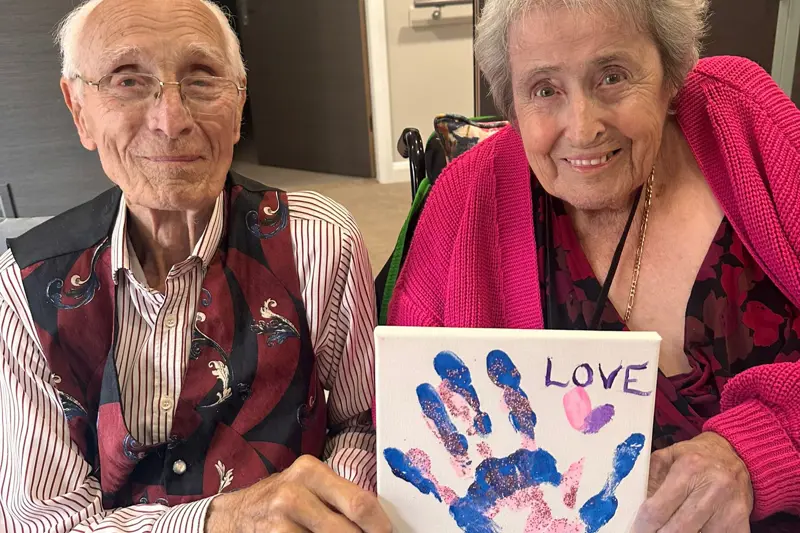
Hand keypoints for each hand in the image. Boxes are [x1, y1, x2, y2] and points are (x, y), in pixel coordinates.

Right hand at [206, 455, 391, 532]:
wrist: (237, 516)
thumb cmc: (281, 500)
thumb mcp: (308, 485)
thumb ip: (339, 495)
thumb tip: (377, 517)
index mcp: (310, 471)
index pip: (358, 502)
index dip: (378, 524)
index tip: (385, 531)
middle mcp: (294, 493)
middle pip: (347, 529)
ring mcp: (282, 522)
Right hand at [384, 350, 646, 531]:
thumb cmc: (565, 526)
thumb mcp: (596, 503)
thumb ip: (611, 472)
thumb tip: (632, 437)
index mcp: (528, 454)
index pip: (515, 411)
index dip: (506, 386)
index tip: (498, 358)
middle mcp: (498, 460)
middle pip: (478, 416)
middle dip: (463, 390)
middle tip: (447, 360)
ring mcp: (474, 479)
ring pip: (451, 439)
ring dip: (437, 416)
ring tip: (422, 386)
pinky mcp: (456, 503)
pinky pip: (431, 481)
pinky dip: (416, 465)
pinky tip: (400, 446)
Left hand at [631, 432, 752, 532]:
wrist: (736, 455)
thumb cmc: (695, 457)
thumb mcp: (666, 457)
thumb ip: (648, 480)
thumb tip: (631, 507)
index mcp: (689, 468)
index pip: (657, 509)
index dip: (642, 526)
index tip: (634, 530)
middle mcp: (712, 488)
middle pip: (677, 530)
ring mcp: (730, 509)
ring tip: (667, 528)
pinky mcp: (741, 524)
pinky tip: (691, 529)